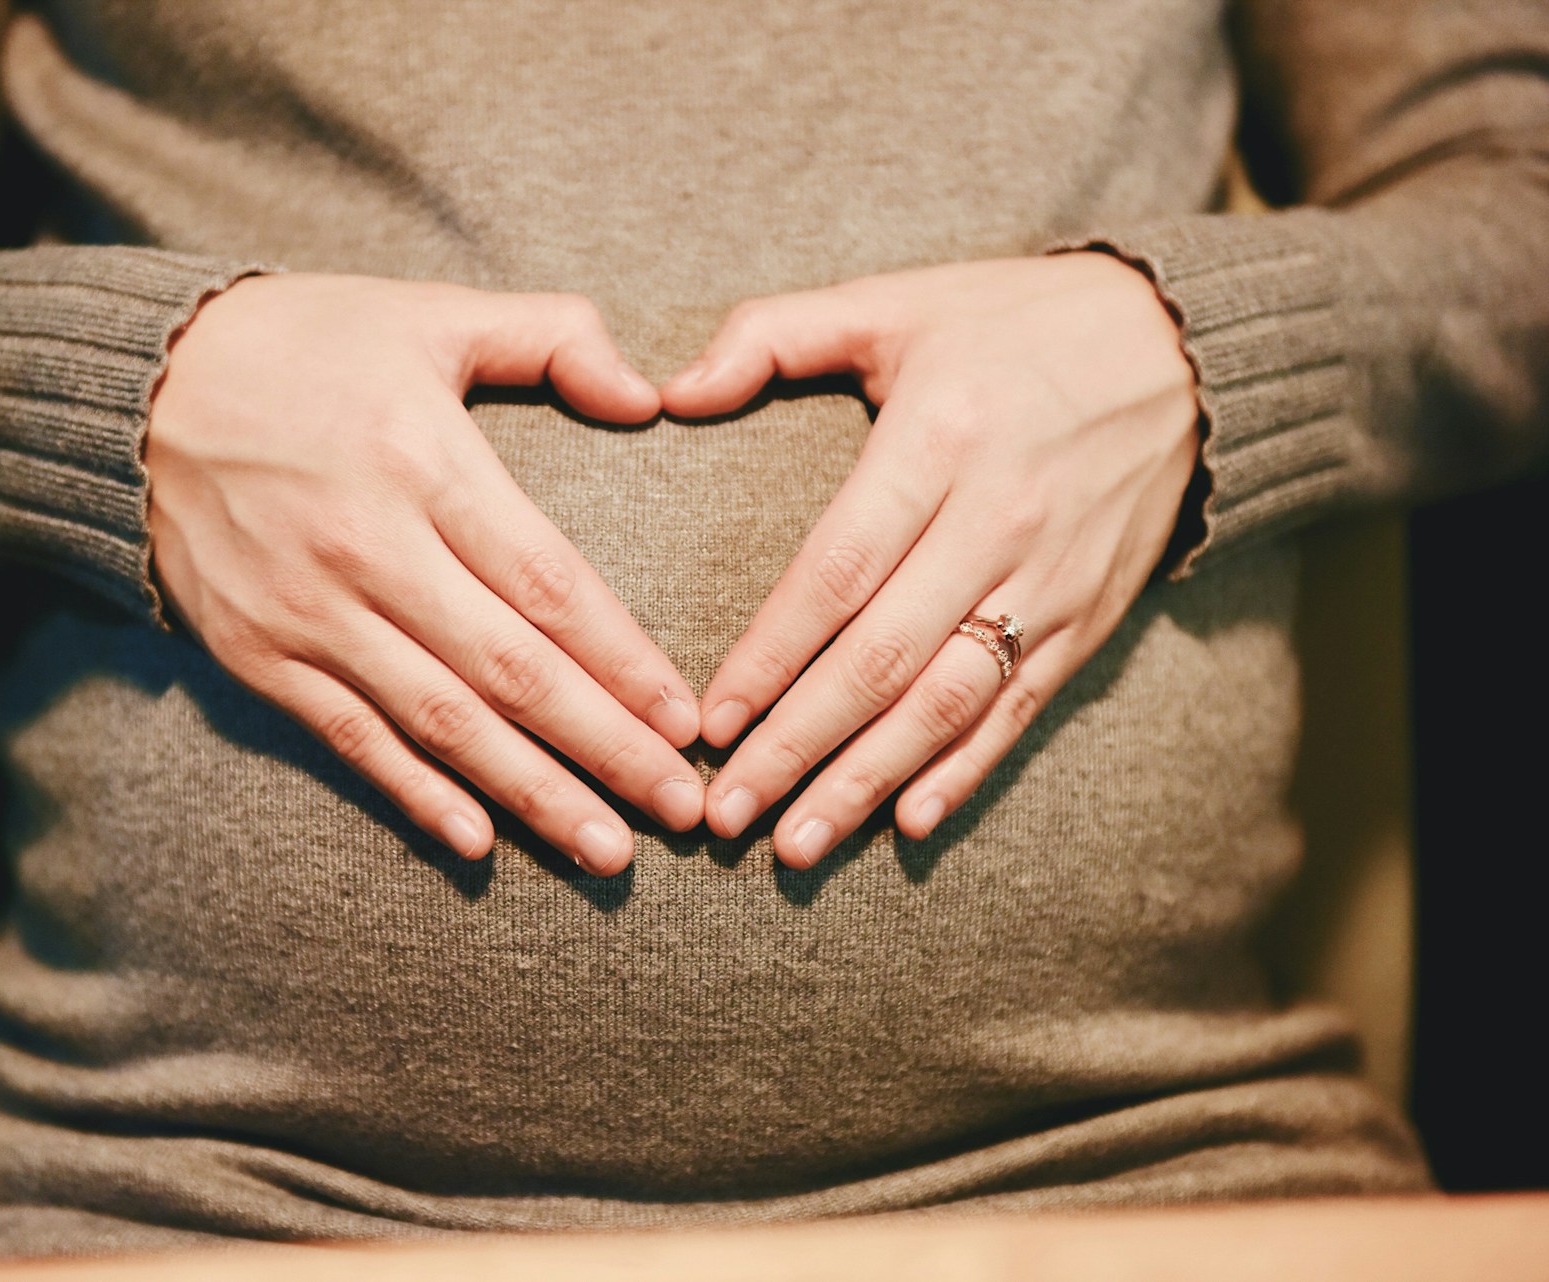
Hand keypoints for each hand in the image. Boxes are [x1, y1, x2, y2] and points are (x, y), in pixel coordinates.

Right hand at [147, 274, 702, 874]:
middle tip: (683, 812)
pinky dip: (415, 795)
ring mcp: (306, 612)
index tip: (687, 722)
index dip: (624, 662)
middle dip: (606, 749)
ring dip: (532, 794)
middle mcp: (367, 547)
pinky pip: (350, 739)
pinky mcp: (258, 655)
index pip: (548, 584)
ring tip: (610, 851)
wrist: (134, 387)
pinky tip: (480, 844)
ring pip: (441, 723)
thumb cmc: (303, 344)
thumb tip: (649, 396)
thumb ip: (551, 337)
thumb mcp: (429, 313)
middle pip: (510, 672)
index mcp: (422, 460)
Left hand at [660, 253, 1199, 865]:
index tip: (709, 722)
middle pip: (883, 658)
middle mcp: (999, 520)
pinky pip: (1020, 709)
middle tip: (726, 814)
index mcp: (939, 440)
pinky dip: (965, 772)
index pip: (837, 571)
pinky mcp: (1091, 616)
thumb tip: (669, 393)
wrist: (1185, 348)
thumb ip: (772, 336)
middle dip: (797, 746)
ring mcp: (1052, 579)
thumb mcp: (894, 301)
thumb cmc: (1012, 324)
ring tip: (796, 845)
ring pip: (948, 702)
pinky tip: (908, 823)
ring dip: (868, 782)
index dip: (770, 655)